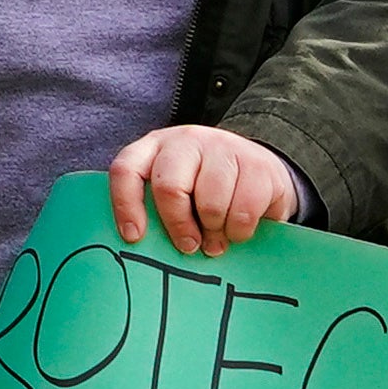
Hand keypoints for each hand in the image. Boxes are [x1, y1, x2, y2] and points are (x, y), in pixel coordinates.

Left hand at [103, 123, 300, 254]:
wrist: (261, 171)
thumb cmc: (208, 191)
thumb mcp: (179, 193)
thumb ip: (159, 209)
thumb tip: (144, 248)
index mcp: (155, 146)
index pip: (127, 169)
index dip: (125, 204)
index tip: (133, 236)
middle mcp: (186, 140)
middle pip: (168, 187)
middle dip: (178, 225)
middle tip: (189, 246)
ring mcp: (222, 147)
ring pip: (210, 203)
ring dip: (214, 231)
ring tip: (217, 237)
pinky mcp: (257, 163)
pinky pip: (243, 209)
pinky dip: (240, 230)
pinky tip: (238, 230)